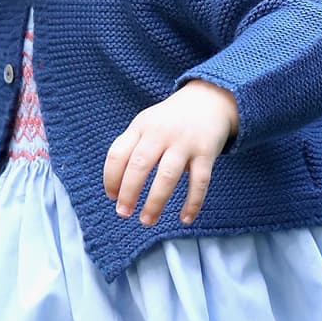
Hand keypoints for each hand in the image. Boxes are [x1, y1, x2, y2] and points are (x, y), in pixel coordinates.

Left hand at [103, 81, 238, 226]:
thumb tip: (116, 188)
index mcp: (142, 126)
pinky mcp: (206, 152)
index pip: (118, 153)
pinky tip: (185, 219)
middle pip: (139, 165)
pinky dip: (193, 203)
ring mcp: (185, 142)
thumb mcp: (147, 123)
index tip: (112, 196)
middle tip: (123, 213)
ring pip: (167, 176)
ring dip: (155, 202)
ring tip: (147, 221)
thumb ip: (131, 147)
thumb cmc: (170, 120)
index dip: (111, 178)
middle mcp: (161, 133)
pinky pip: (200, 182)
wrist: (210, 99)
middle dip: (129, 192)